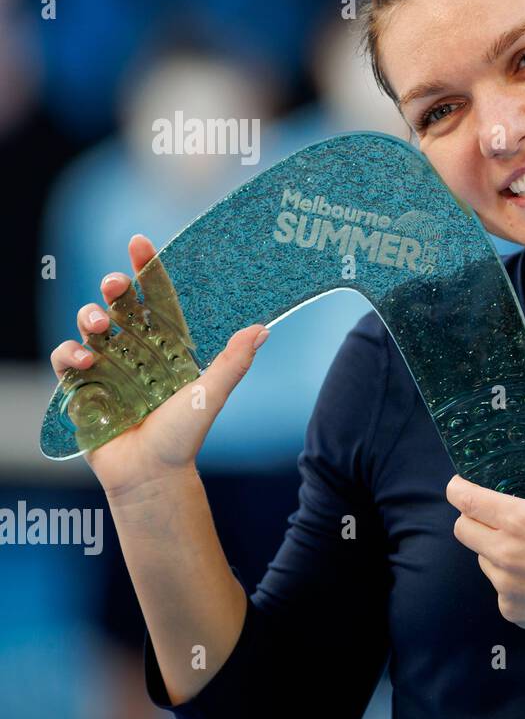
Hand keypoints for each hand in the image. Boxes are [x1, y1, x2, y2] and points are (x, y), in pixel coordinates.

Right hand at [48, 233, 269, 500]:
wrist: (153, 475)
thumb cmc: (185, 436)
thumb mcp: (211, 394)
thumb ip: (234, 362)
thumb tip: (263, 329)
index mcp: (165, 345)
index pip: (154, 299)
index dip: (146, 269)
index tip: (140, 242)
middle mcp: (135, 349)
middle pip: (118, 304)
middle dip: (113, 287)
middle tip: (115, 284)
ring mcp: (106, 366)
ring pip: (89, 325)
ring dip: (90, 317)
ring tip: (101, 327)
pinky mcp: (83, 387)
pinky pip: (67, 359)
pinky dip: (71, 354)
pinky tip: (86, 362)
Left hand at [445, 415, 524, 646]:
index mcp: (518, 520)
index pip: (465, 500)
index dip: (457, 489)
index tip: (460, 485)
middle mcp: (504, 553)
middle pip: (463, 529)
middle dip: (473, 519)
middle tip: (495, 516)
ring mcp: (504, 584)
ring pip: (482, 559)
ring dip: (495, 551)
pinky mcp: (509, 609)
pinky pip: (499, 588)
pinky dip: (511, 580)